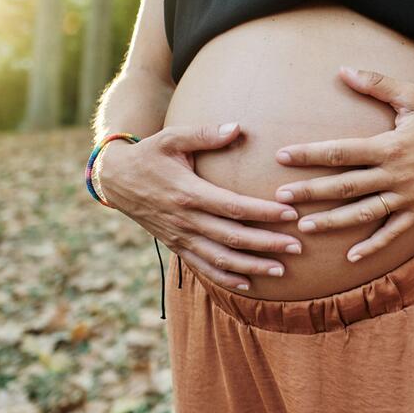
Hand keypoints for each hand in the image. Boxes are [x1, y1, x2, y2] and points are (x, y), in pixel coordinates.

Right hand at [98, 123, 301, 289]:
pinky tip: (249, 284)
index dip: (263, 212)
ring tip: (281, 270)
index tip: (291, 213)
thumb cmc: (151, 154)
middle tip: (298, 246)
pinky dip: (226, 279)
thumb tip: (238, 128)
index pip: (234, 207)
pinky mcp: (176, 246)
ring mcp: (181, 236)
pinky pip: (203, 268)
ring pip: (220, 259)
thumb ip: (205, 134)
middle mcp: (186, 219)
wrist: (116, 180)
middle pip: (233, 237)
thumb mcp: (172, 137)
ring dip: (252, 267)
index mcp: (188, 192)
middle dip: (267, 244)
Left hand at [273, 67, 413, 261]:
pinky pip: (393, 231)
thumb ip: (376, 84)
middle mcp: (395, 175)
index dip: (310, 154)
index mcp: (389, 146)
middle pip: (345, 186)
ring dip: (332, 221)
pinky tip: (352, 256)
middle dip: (311, 192)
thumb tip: (343, 70)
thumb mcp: (412, 95)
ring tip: (304, 226)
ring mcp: (407, 196)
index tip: (282, 156)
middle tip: (280, 197)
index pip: (341, 152)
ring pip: (363, 213)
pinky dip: (373, 245)